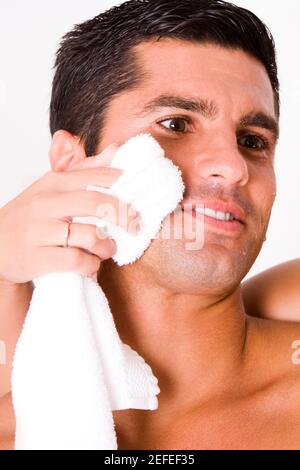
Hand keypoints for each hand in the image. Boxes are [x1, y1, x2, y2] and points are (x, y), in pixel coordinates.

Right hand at [0, 144, 138, 283]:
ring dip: (107, 246)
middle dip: (123, 217)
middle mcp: (45, 203)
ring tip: (107, 249)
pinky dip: (91, 265)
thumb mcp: (52, 188)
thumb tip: (116, 150)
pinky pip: (77, 261)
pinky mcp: (38, 258)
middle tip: (135, 226)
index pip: (96, 178)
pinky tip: (91, 265)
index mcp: (53, 183)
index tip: (138, 201)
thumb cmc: (30, 217)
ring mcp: (40, 231)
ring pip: (90, 236)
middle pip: (96, 204)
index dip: (123, 189)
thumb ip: (85, 170)